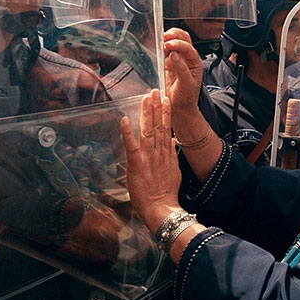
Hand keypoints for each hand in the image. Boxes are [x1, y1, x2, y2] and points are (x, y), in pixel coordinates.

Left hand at [120, 89, 181, 232]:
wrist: (162, 208)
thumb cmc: (166, 194)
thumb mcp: (174, 172)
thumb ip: (172, 155)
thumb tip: (173, 142)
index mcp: (167, 154)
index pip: (166, 129)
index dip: (165, 113)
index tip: (165, 100)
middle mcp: (159, 152)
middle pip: (158, 125)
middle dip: (157, 107)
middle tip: (155, 91)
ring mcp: (148, 157)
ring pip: (148, 131)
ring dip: (146, 113)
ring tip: (146, 99)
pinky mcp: (137, 164)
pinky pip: (131, 145)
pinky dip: (127, 132)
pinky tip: (124, 119)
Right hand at [164, 28, 202, 126]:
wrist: (180, 109)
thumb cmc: (186, 98)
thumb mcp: (186, 85)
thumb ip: (181, 69)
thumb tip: (174, 55)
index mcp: (195, 63)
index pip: (188, 48)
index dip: (179, 44)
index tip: (169, 44)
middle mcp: (188, 59)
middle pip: (183, 39)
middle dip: (174, 35)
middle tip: (164, 37)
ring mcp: (178, 60)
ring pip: (175, 42)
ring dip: (168, 39)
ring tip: (161, 41)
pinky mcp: (169, 64)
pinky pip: (166, 51)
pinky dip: (162, 48)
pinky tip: (158, 49)